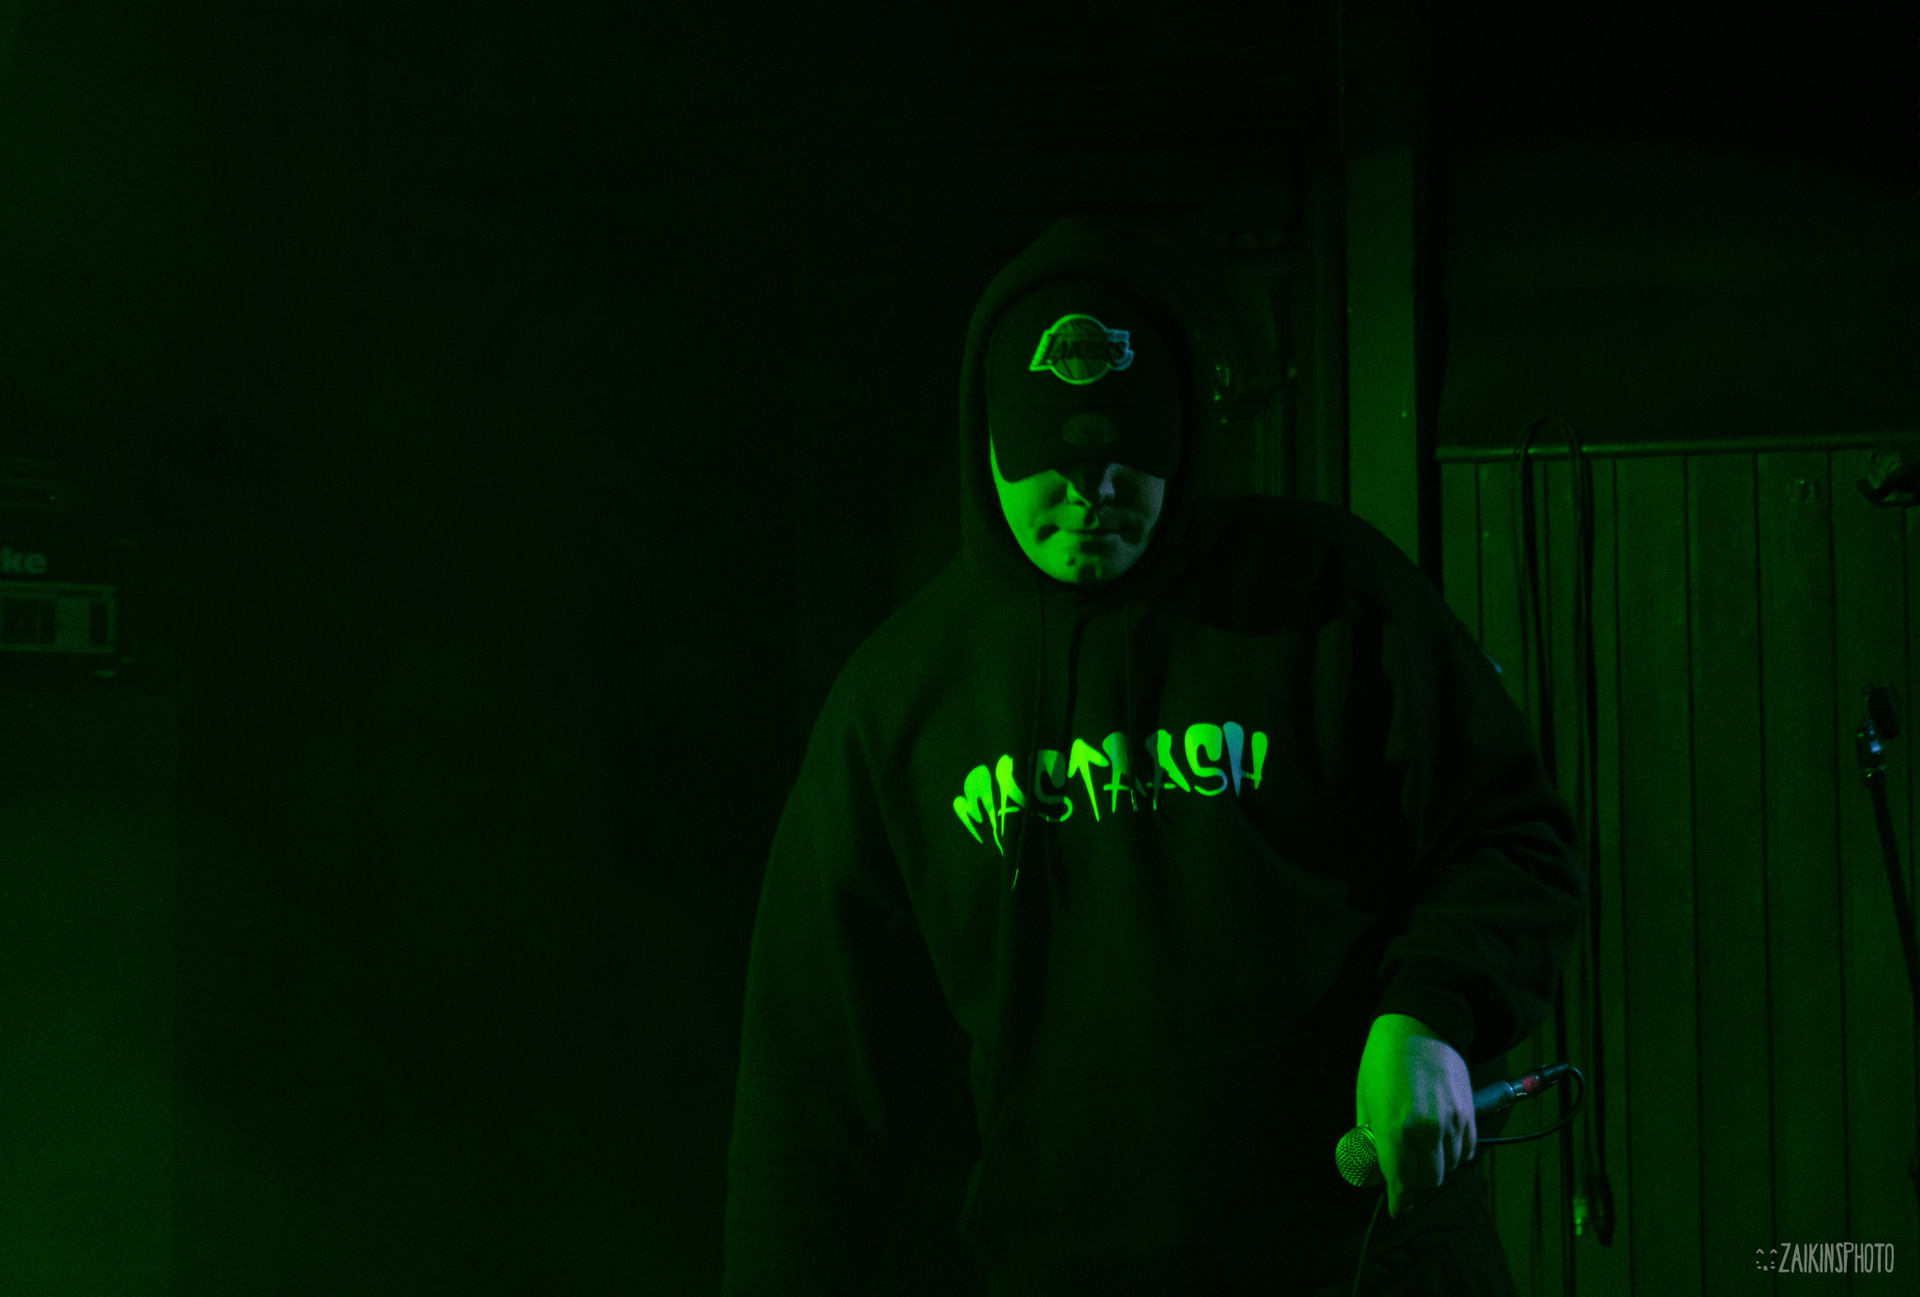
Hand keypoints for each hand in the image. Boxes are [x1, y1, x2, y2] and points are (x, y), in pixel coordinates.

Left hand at [1354, 1013, 1475, 1218]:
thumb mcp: (1364, 1096)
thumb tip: (1370, 1160)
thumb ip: (1369, 1133)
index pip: (1400, 1180)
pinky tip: (1441, 1148)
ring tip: (1421, 1160)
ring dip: (1435, 1171)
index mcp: (1394, 1129)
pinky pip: (1466, 1151)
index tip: (1397, 1211)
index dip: (1399, 1201)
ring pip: (1449, 1168)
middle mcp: (1426, 1131)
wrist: (1420, 1025)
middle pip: (1427, 1180)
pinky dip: (1454, 1156)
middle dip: (1415, 1186)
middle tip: (1405, 1182)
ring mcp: (1451, 1124)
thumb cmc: (1383, 1059)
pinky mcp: (1468, 1115)